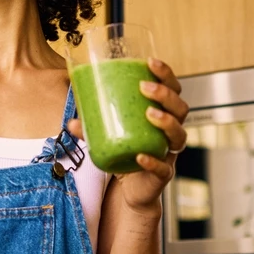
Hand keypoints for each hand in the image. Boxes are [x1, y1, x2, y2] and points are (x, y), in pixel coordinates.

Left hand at [68, 57, 188, 216]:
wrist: (131, 191)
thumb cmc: (125, 156)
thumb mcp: (108, 137)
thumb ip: (91, 129)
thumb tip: (72, 122)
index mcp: (162, 116)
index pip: (173, 90)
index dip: (166, 75)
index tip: (150, 62)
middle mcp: (170, 133)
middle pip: (181, 108)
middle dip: (166, 95)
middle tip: (145, 87)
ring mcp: (169, 154)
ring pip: (179, 135)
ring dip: (167, 122)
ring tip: (150, 114)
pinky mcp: (163, 175)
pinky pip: (163, 168)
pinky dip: (153, 162)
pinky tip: (141, 156)